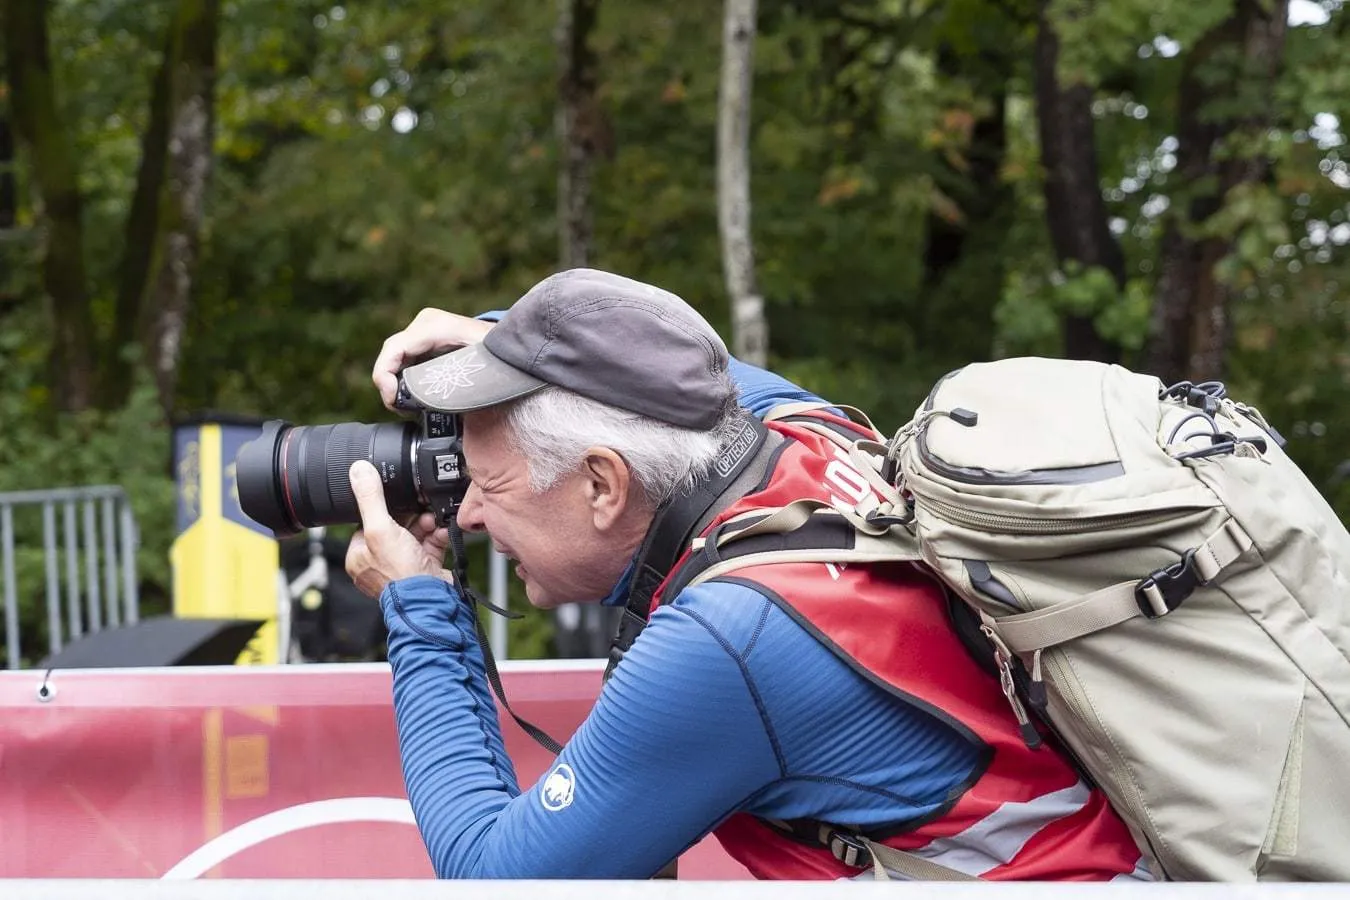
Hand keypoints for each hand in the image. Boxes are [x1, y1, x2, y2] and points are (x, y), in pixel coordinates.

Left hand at [345, 460, 452, 597]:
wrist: (431, 600)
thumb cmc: (400, 575)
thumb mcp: (380, 529)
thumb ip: (370, 498)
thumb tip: (358, 470)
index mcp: (359, 556)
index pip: (369, 521)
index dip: (387, 508)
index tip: (400, 499)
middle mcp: (379, 562)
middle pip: (395, 525)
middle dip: (412, 516)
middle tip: (422, 511)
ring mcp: (403, 566)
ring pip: (415, 533)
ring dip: (428, 524)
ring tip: (434, 522)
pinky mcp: (424, 568)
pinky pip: (431, 544)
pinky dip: (439, 535)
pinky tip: (443, 531)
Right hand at [373, 308, 494, 408]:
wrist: (505, 338)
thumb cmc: (498, 350)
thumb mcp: (485, 365)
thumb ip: (466, 380)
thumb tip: (444, 402)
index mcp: (436, 327)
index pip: (394, 349)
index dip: (385, 376)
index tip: (393, 400)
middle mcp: (424, 325)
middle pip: (390, 357)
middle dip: (389, 387)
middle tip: (402, 411)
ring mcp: (422, 332)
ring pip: (394, 361)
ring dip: (396, 386)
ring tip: (409, 408)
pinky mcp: (422, 342)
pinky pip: (403, 362)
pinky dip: (403, 382)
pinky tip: (414, 398)